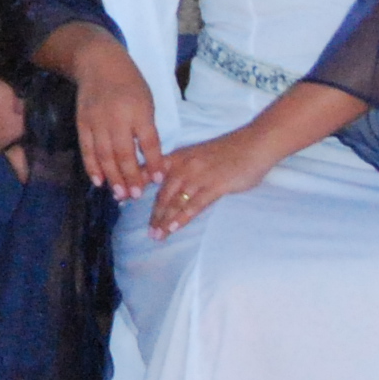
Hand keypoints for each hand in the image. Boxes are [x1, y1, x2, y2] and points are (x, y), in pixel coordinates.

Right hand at [76, 64, 163, 199]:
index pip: (148, 141)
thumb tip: (150, 160)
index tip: (156, 180)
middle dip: (130, 177)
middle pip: (124, 153)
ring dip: (112, 177)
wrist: (98, 63)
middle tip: (135, 196)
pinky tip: (99, 181)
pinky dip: (92, 167)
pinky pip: (87, 149)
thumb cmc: (129, 83)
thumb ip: (147, 129)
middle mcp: (117, 117)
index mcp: (139, 110)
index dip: (152, 162)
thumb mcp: (147, 101)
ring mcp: (97, 121)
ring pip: (105, 155)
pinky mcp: (82, 123)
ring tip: (120, 194)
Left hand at [146, 128, 275, 235]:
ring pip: (175, 201)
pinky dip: (182, 218)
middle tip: (147, 230)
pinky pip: (193, 205)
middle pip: (162, 193)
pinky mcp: (214, 186)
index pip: (151, 171)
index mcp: (179, 156)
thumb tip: (172, 186)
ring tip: (157, 235)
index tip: (123, 200)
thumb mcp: (199, 155)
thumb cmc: (230, 151)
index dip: (136, 186)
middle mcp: (184, 165)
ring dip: (164, 220)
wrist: (255, 144)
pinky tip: (173, 228)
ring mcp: (199, 176)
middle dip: (154, 214)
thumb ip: (184, 169)